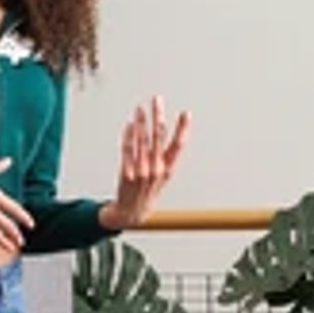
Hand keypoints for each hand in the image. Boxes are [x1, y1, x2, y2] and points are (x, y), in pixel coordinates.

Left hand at [100, 99, 192, 231]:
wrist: (132, 212)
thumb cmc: (148, 190)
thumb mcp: (162, 175)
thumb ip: (164, 154)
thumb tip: (163, 129)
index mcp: (168, 169)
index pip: (179, 145)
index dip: (183, 129)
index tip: (186, 113)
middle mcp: (157, 170)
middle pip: (159, 138)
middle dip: (158, 116)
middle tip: (157, 100)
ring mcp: (142, 172)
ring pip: (142, 142)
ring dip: (141, 122)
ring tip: (140, 108)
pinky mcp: (127, 173)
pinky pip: (127, 151)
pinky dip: (128, 136)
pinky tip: (129, 124)